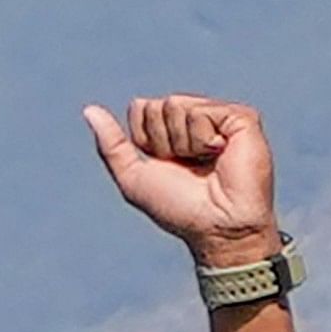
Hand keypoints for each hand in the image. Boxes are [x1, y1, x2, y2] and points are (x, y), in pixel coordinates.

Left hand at [84, 94, 282, 270]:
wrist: (216, 226)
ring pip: (177, 105)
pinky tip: (221, 153)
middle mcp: (194, 120)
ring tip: (206, 162)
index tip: (165, 165)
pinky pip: (202, 111)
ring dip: (184, 142)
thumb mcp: (134, 178)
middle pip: (156, 105)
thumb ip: (112, 145)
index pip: (140, 109)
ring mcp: (219, 117)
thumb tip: (89, 110)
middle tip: (189, 166)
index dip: (145, 139)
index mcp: (170, 131)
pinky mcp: (241, 118)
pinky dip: (203, 138)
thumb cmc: (179, 209)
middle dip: (163, 140)